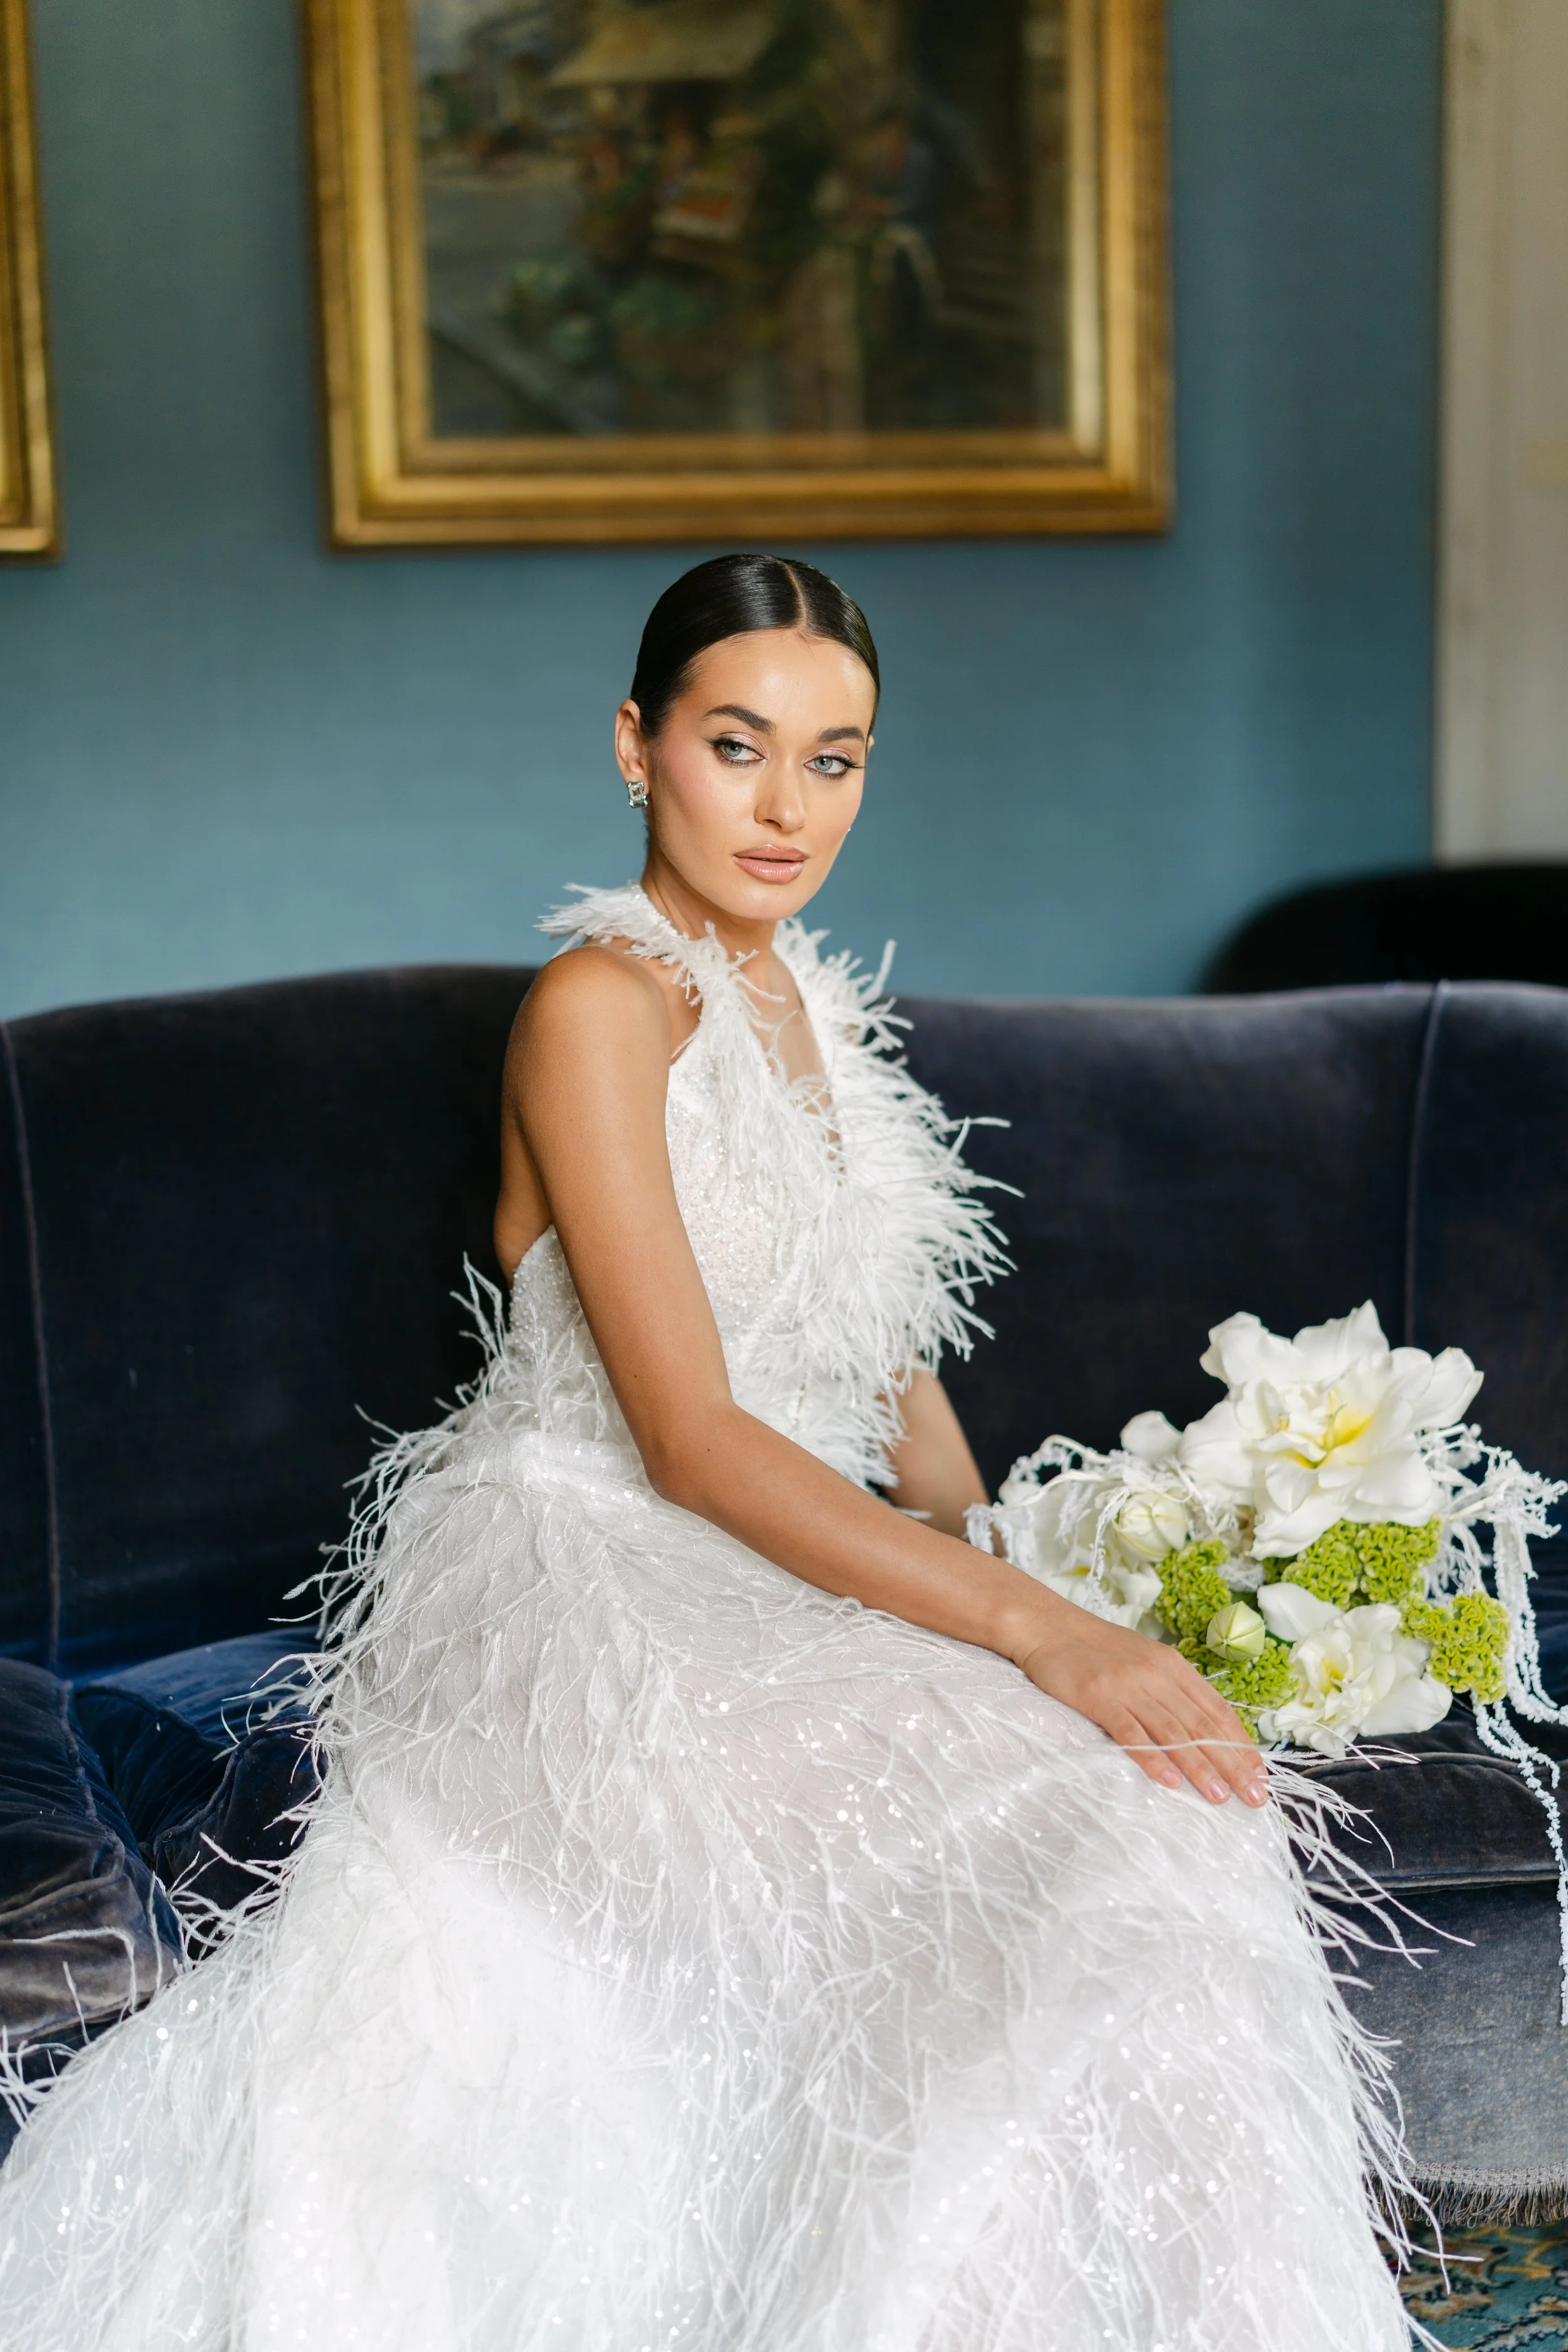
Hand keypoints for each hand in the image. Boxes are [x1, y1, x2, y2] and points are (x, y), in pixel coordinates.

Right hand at [1010, 1595, 1268, 1807]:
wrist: (1049, 1626)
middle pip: (1202, 1725)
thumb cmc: (1097, 1649)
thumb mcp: (1145, 1660)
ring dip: (1199, 1767)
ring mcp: (1129, 1686)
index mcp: (1173, 1666)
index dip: (1241, 1744)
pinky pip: (1130, 1732)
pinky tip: (1169, 1782)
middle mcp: (1158, 1675)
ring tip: (1220, 1797)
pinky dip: (1152, 1758)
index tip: (1260, 1774)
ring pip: (1173, 1732)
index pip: (1218, 1710)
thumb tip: (1205, 1728)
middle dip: (1232, 1764)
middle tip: (1253, 1797)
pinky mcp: (1099, 1697)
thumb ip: (1173, 1689)